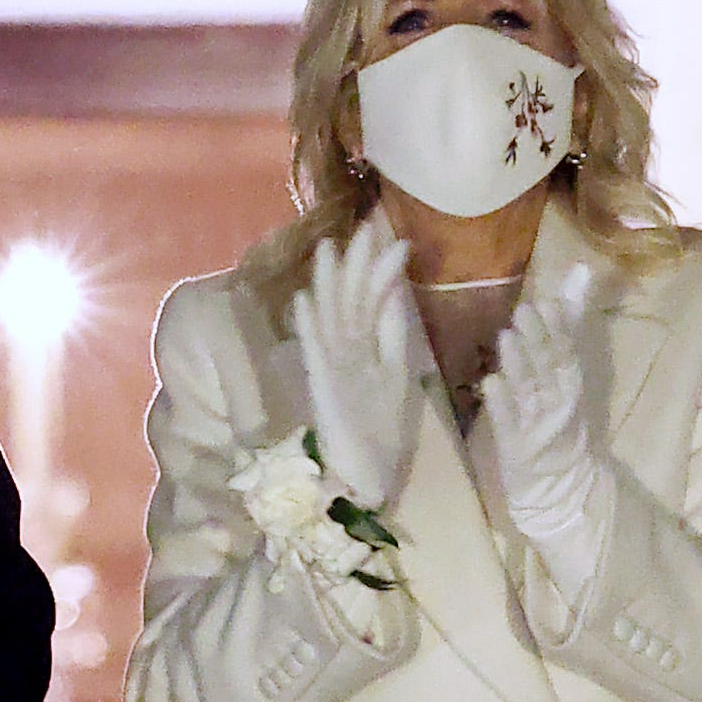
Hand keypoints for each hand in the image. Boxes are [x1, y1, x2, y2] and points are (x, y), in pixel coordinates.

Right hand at [287, 213, 418, 521]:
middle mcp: (347, 350)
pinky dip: (309, 327)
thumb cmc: (381, 428)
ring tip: (327, 249)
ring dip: (328, 285)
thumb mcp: (397, 374)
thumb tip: (398, 292)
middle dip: (357, 265)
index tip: (396, 239)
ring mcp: (333, 366)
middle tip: (365, 227)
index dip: (383, 271)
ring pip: (331, 317)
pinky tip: (303, 301)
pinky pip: (315, 353)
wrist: (368, 474)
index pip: (374, 299)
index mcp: (367, 346)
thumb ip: (394, 335)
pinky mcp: (323, 386)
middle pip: (351, 300)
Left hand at [479, 286, 610, 571]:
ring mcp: (536, 423)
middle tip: (523, 312)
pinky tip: (490, 384)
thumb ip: (568, 319)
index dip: (558, 328)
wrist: (560, 482)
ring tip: (506, 338)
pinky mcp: (516, 444)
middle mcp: (557, 400)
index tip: (544, 302)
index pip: (567, 350)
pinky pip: (507, 422)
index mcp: (570, 380)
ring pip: (528, 390)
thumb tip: (580, 270)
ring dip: (518, 365)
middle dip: (538, 340)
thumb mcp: (567, 367)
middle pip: (548, 367)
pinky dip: (501, 403)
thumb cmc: (559, 413)